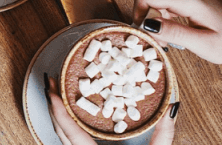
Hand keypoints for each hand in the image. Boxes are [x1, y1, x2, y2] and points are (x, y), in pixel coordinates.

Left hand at [45, 76, 176, 144]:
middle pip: (60, 131)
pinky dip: (66, 128)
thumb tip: (170, 112)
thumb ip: (162, 137)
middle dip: (53, 105)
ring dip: (58, 116)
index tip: (51, 91)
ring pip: (62, 138)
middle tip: (51, 83)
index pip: (70, 131)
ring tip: (57, 94)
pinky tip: (69, 117)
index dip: (58, 110)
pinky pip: (70, 143)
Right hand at [133, 0, 221, 63]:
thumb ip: (174, 33)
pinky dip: (161, 15)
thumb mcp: (203, 44)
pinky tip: (171, 29)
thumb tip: (147, 24)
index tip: (144, 33)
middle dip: (146, 19)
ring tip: (166, 37)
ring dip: (154, 18)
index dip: (138, 15)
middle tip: (158, 40)